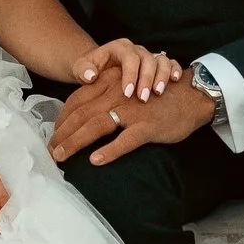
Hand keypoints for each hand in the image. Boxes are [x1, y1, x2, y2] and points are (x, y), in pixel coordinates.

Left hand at [48, 47, 173, 163]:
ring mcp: (133, 110)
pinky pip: (126, 140)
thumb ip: (107, 96)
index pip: (77, 100)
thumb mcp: (128, 88)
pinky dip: (110, 151)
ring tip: (62, 156)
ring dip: (76, 142)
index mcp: (111, 83)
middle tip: (51, 151)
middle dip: (63, 133)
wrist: (192, 96)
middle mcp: (118, 94)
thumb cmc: (157, 95)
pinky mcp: (148, 126)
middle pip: (81, 114)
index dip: (62, 118)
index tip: (54, 134)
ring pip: (97, 125)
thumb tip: (84, 116)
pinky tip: (96, 160)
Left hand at [77, 38, 182, 104]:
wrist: (99, 68)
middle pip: (147, 60)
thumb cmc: (90, 70)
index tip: (127, 93)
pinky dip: (174, 70)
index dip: (130, 75)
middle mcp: (136, 50)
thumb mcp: (82, 68)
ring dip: (162, 76)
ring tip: (158, 93)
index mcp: (119, 48)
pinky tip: (175, 81)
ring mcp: (148, 56)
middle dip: (147, 79)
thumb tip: (91, 76)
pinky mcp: (157, 64)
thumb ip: (83, 70)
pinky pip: (171, 63)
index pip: (129, 58)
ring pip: (161, 60)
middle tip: (143, 99)